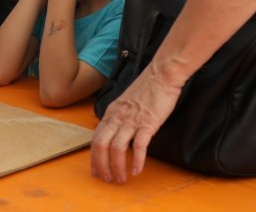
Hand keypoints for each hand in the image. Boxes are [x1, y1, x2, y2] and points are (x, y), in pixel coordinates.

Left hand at [90, 64, 182, 182]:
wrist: (161, 75)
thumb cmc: (146, 88)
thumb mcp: (125, 103)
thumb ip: (119, 117)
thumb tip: (115, 132)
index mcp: (111, 112)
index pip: (96, 138)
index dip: (94, 156)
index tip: (95, 170)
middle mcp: (117, 117)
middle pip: (101, 145)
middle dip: (101, 165)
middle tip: (106, 179)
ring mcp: (132, 120)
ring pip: (116, 148)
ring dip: (117, 166)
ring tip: (120, 179)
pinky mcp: (148, 123)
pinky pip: (139, 145)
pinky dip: (136, 160)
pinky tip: (136, 170)